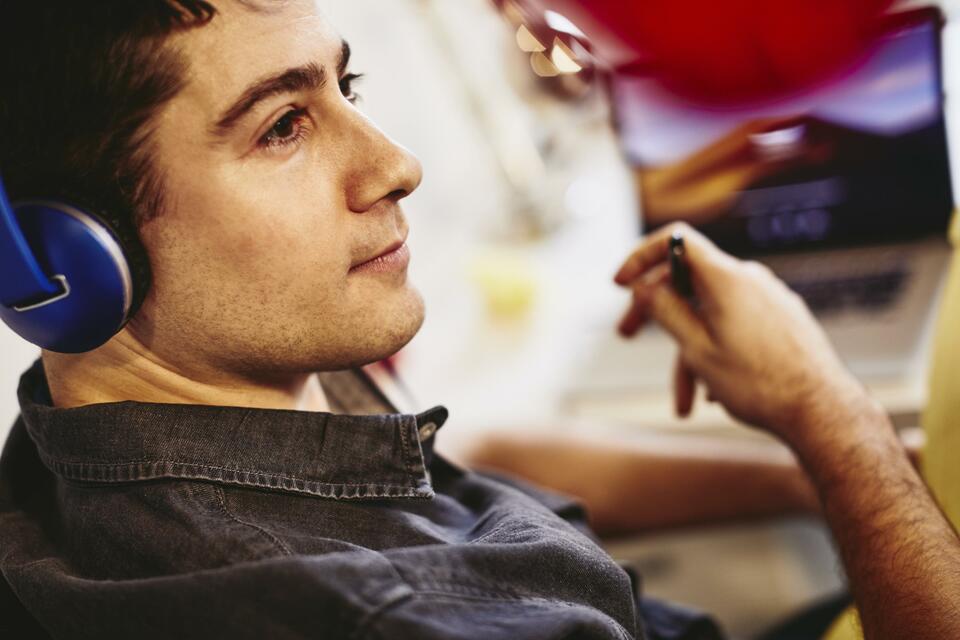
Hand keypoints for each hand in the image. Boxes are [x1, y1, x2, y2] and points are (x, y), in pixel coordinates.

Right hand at [614, 223, 867, 447]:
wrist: (822, 412)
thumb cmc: (759, 384)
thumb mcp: (696, 349)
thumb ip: (665, 310)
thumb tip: (646, 285)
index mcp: (727, 278)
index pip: (676, 241)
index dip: (642, 256)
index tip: (622, 283)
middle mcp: (751, 280)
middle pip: (689, 283)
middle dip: (656, 313)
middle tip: (627, 334)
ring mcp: (770, 299)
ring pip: (712, 315)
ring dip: (690, 352)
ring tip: (685, 402)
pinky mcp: (783, 320)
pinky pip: (737, 326)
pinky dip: (718, 351)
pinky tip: (715, 391)